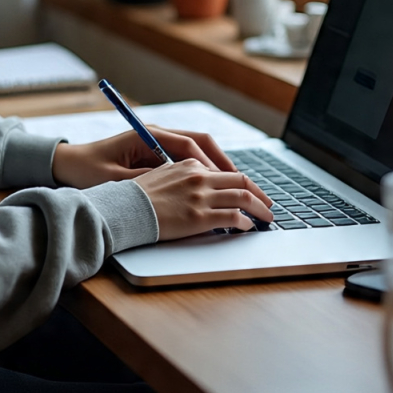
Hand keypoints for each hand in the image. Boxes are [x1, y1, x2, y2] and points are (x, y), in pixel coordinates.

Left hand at [51, 125, 236, 189]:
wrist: (67, 164)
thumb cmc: (87, 170)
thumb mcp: (115, 180)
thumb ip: (143, 182)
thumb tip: (172, 189)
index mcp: (146, 135)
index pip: (188, 144)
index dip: (208, 163)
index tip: (224, 181)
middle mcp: (156, 136)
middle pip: (200, 144)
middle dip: (224, 163)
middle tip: (246, 185)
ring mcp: (157, 145)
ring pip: (198, 152)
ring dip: (218, 169)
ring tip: (239, 190)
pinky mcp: (156, 157)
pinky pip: (188, 162)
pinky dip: (205, 175)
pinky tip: (215, 193)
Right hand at [134, 162, 273, 241]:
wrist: (125, 210)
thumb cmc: (138, 196)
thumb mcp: (161, 174)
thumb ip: (182, 175)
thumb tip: (200, 183)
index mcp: (189, 165)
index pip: (225, 171)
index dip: (241, 182)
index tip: (249, 191)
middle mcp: (198, 177)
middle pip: (241, 180)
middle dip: (259, 194)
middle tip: (268, 204)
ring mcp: (201, 197)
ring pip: (243, 197)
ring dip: (260, 209)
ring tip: (266, 218)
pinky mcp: (200, 217)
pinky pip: (234, 218)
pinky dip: (245, 223)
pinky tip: (247, 227)